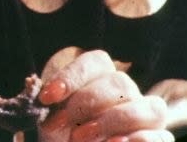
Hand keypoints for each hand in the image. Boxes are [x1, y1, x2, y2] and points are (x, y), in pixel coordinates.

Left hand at [38, 50, 171, 141]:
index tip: (46, 97)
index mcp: (102, 78)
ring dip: (111, 121)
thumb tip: (36, 92)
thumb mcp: (52, 120)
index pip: (96, 61)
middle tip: (63, 123)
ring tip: (81, 138)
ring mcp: (146, 116)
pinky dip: (138, 139)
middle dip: (86, 102)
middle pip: (119, 82)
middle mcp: (128, 92)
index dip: (71, 76)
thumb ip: (48, 105)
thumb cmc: (65, 137)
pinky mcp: (157, 139)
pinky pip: (160, 136)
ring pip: (146, 106)